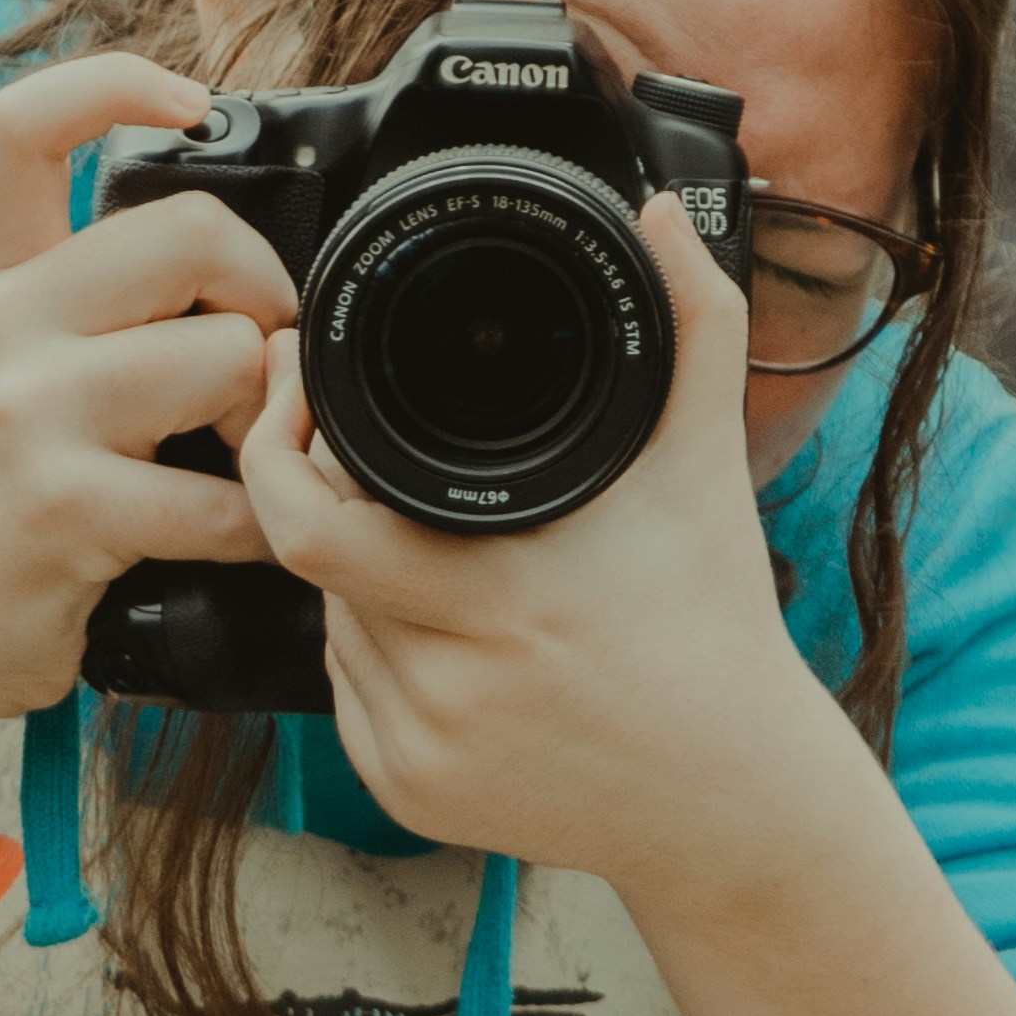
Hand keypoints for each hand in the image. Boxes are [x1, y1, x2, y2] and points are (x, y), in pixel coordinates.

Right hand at [0, 52, 292, 782]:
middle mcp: (2, 326)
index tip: (188, 104)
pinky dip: (264, 526)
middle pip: (189, 232)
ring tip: (244, 458)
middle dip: (264, 291)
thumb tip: (221, 253)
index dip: (116, 83)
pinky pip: (226, 498)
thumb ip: (82, 298)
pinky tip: (243, 538)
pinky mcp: (63, 507)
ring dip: (268, 417)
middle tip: (261, 355)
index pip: (27, 125)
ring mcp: (29, 413)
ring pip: (225, 356)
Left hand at [232, 195, 843, 894]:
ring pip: (328, 622)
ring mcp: (419, 751)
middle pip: (312, 557)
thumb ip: (697, 323)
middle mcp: (446, 683)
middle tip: (360, 448)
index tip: (298, 386)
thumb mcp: (707, 465)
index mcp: (502, 596)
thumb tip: (659, 217)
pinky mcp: (408, 795)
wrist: (733, 797)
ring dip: (355, 570)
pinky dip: (376, 649)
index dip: (282, 445)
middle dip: (328, 493)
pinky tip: (451, 630)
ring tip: (445, 543)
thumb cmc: (718, 625)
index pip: (310, 522)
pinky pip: (346, 696)